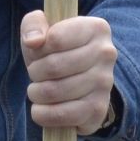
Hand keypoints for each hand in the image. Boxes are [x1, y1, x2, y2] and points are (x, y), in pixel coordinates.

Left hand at [21, 12, 117, 135]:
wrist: (75, 77)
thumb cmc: (55, 48)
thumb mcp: (41, 26)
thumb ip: (33, 25)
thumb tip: (33, 42)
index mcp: (96, 28)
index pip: (55, 39)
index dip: (38, 48)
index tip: (40, 51)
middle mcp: (107, 54)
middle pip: (54, 66)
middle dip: (35, 72)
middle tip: (36, 73)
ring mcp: (105, 83)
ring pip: (54, 92)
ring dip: (36, 93)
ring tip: (38, 89)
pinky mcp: (99, 109)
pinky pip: (63, 116)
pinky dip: (43, 114)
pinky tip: (42, 108)